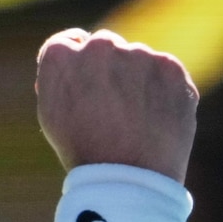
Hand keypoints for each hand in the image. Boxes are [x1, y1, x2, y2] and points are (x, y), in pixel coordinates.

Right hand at [36, 29, 197, 181]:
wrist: (128, 178)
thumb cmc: (83, 151)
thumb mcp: (52, 113)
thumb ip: (60, 77)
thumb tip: (74, 58)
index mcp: (60, 56)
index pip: (70, 42)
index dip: (79, 65)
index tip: (87, 84)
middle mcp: (98, 46)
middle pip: (105, 46)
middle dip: (108, 69)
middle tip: (113, 107)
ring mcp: (137, 54)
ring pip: (138, 59)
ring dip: (137, 79)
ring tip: (136, 120)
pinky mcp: (170, 67)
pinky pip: (164, 71)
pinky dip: (163, 90)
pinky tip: (155, 118)